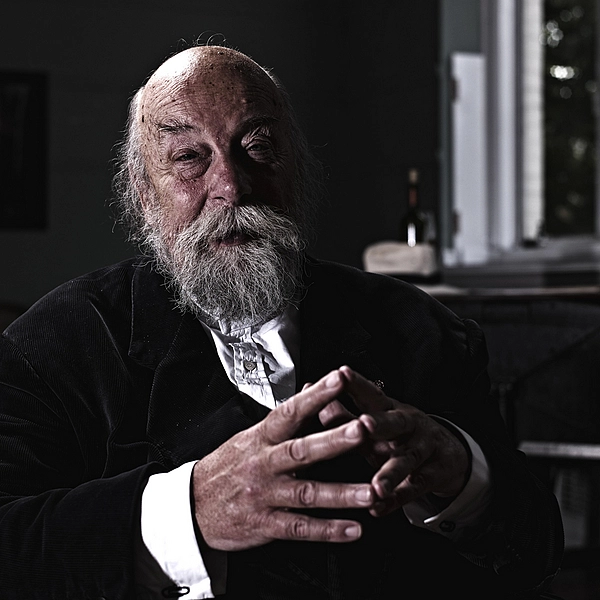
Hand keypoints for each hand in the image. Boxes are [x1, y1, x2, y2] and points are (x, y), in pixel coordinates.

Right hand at [192, 369, 375, 550]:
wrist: (191, 505)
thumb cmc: (227, 466)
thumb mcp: (251, 436)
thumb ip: (285, 417)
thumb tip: (310, 388)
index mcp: (261, 438)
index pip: (290, 412)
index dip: (315, 396)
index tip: (339, 379)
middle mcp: (264, 464)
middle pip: (301, 450)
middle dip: (334, 440)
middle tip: (363, 429)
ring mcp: (265, 496)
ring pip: (306, 493)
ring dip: (342, 493)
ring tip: (372, 491)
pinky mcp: (265, 525)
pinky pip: (300, 529)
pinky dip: (327, 530)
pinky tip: (354, 529)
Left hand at [318, 366, 469, 516]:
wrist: (446, 453)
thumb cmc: (397, 434)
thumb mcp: (373, 421)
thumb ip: (341, 412)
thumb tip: (308, 392)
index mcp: (388, 408)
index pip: (371, 393)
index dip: (357, 383)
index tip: (341, 374)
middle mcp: (407, 424)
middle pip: (395, 422)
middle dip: (380, 423)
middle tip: (364, 425)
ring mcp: (423, 448)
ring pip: (407, 459)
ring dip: (391, 473)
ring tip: (376, 486)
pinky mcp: (433, 473)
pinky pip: (415, 487)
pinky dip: (397, 499)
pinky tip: (380, 507)